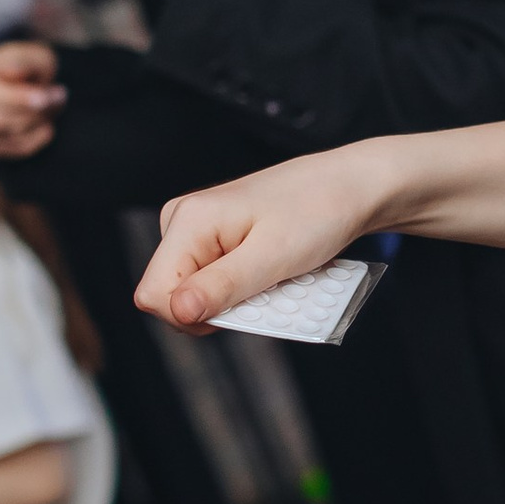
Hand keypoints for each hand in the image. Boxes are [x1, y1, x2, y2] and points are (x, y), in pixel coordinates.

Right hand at [0, 39, 64, 158]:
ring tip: (54, 103)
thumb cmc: (30, 64)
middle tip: (58, 96)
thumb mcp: (31, 53)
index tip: (43, 97)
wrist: (33, 81)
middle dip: (33, 110)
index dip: (16, 98)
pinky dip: (38, 137)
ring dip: (39, 119)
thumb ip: (22, 60)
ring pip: (9, 133)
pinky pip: (18, 148)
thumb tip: (13, 72)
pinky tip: (47, 124)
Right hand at [136, 146, 384, 326]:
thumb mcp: (272, 257)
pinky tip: (269, 277)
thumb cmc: (319, 210)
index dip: (192, 316)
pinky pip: (213, 282)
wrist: (351, 187)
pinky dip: (242, 290)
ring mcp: (198, 230)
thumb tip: (178, 311)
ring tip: (272, 281)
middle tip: (264, 291)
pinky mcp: (215, 239)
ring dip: (234, 301)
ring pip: (195, 293)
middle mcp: (184, 221)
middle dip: (216, 309)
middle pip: (172, 297)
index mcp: (189, 220)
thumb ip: (221, 286)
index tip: (240, 305)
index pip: (154, 295)